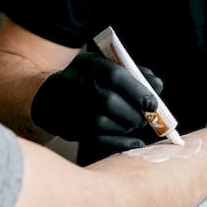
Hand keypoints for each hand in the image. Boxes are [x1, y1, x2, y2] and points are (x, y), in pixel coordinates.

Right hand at [30, 51, 162, 151]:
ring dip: (127, 126)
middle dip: (135, 113)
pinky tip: (135, 141)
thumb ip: (133, 72)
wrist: (49, 96)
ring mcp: (74, 110)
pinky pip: (100, 140)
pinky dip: (121, 143)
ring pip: (106, 124)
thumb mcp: (105, 64)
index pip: (116, 77)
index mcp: (90, 66)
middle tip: (146, 116)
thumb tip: (157, 86)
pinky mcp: (74, 130)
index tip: (152, 103)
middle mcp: (79, 87)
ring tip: (133, 122)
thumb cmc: (86, 78)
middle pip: (111, 102)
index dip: (138, 91)